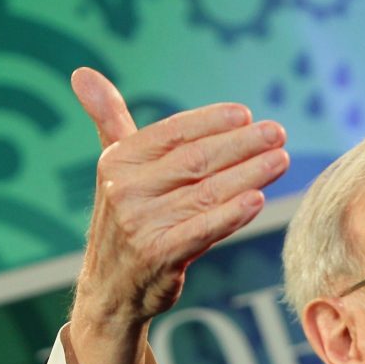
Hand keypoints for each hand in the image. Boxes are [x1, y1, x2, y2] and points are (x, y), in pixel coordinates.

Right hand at [65, 67, 288, 363]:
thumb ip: (109, 121)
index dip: (212, 122)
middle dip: (242, 145)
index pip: (173, 133)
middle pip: (196, 160)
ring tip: (281, 160)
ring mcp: (141, 224)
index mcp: (118, 161)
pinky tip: (259, 200)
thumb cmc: (126, 220)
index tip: (247, 114)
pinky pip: (204, 230)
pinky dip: (233, 214)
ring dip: (250, 174)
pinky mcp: (160, 255)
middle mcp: (125, 190)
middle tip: (278, 133)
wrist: (112, 290)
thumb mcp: (115, 170)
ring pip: (206, 193)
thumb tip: (83, 73)